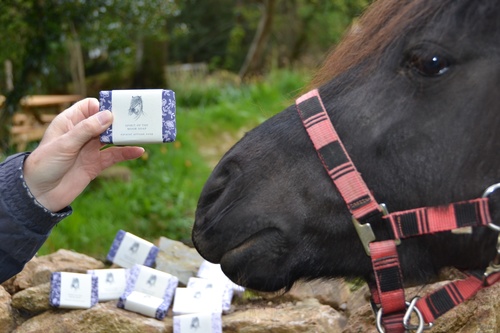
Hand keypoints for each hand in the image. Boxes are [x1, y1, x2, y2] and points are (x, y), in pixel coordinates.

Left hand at [23, 98, 144, 211]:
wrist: (39, 194)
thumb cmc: (44, 165)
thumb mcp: (65, 144)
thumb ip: (87, 129)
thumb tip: (109, 115)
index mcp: (69, 122)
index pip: (90, 107)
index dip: (104, 106)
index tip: (118, 109)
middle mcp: (81, 134)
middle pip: (105, 121)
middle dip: (120, 120)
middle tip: (136, 118)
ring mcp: (90, 149)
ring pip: (112, 138)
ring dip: (125, 136)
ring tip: (141, 132)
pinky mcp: (96, 164)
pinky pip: (114, 156)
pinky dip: (127, 153)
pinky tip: (138, 151)